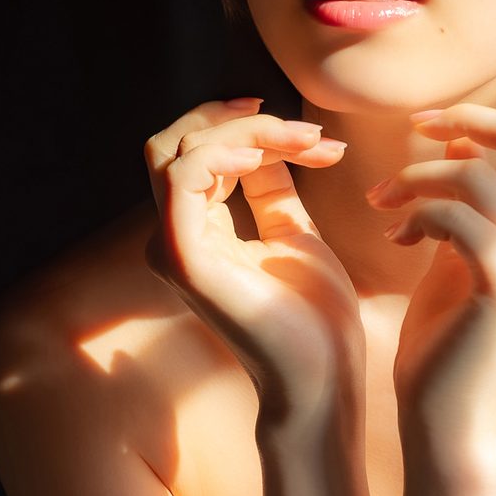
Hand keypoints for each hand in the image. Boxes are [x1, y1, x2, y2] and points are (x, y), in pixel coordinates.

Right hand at [143, 98, 363, 424]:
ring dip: (247, 132)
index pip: (194, 152)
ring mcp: (172, 248)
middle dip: (242, 121)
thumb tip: (267, 142)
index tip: (309, 131)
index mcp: (196, 230)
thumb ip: (271, 188)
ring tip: (306, 143)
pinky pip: (183, 179)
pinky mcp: (184, 259)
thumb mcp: (293, 233)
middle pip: (177, 142)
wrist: (324, 375)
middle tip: (308, 132)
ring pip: (179, 151)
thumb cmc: (313, 316)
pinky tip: (268, 157)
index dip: (245, 126)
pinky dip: (225, 153)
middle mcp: (173, 236)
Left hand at [365, 103, 495, 449]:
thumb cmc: (453, 335)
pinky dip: (418, 213)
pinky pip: (457, 214)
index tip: (446, 127)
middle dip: (471, 120)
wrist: (449, 416)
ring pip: (479, 175)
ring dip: (418, 176)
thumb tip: (465, 139)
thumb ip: (481, 199)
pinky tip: (399, 236)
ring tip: (384, 201)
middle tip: (417, 128)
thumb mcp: (470, 253)